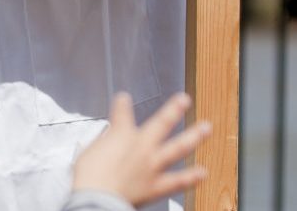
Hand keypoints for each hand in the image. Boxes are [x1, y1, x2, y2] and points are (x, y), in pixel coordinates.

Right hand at [71, 92, 210, 207]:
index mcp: (121, 134)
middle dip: (173, 109)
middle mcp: (141, 146)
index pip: (122, 112)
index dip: (123, 104)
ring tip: (206, 128)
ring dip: (194, 136)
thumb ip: (103, 145)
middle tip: (184, 99)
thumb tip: (106, 145)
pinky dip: (191, 177)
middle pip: (161, 123)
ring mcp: (152, 165)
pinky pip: (177, 181)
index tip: (124, 98)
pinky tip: (202, 173)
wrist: (97, 198)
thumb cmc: (89, 177)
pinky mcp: (156, 186)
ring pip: (178, 147)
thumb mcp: (90, 152)